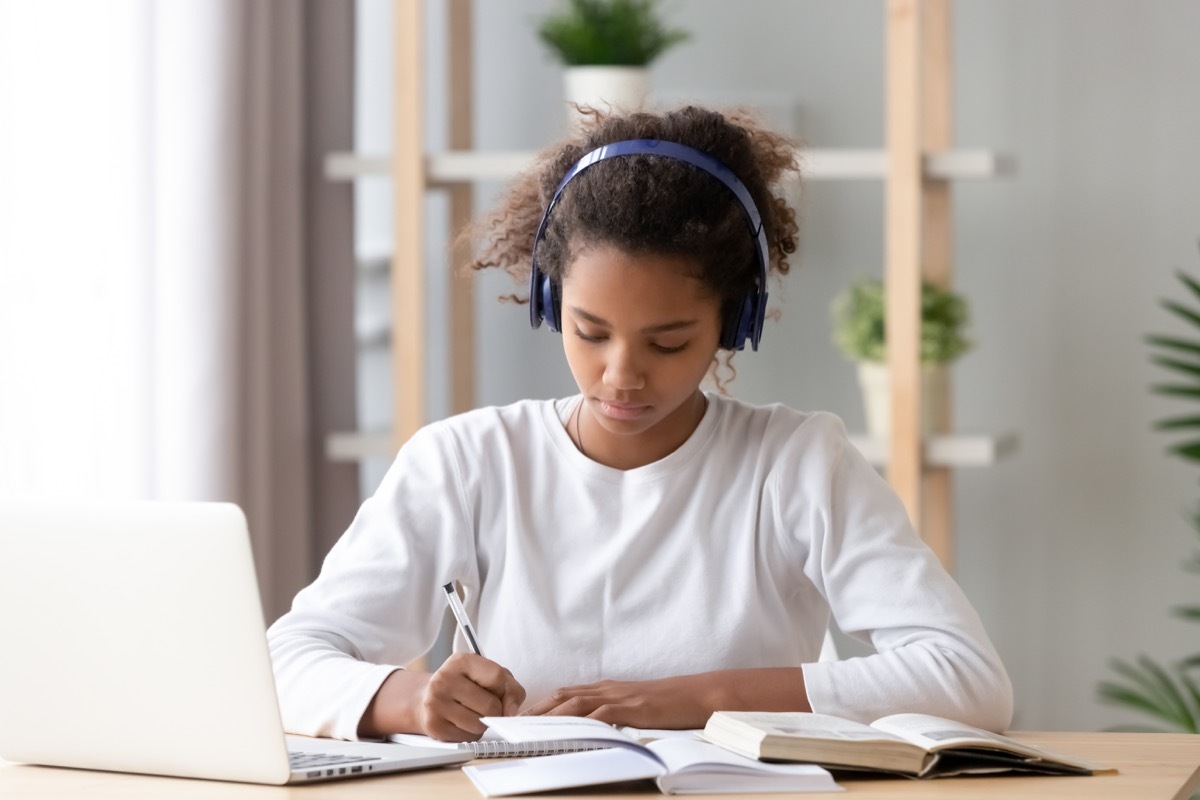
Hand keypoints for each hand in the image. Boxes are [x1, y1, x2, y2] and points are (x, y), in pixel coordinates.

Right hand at [358, 653, 525, 741]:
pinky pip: (467, 738)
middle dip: (495, 712)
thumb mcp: (487, 675)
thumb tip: (511, 711)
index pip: (497, 677)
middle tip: (484, 707)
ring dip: (482, 724)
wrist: (425, 698)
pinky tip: (460, 723)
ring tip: (471, 714)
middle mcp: (444, 679)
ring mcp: (436, 703)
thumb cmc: (464, 686)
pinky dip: (470, 734)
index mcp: (461, 661)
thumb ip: (509, 688)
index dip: (506, 692)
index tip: (502, 696)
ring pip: (480, 725)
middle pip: (490, 706)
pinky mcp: (434, 726)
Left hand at [522, 675, 716, 728]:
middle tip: (513, 724)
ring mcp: (619, 697)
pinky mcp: (631, 708)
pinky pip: (601, 715)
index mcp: (607, 689)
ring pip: (575, 703)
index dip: (542, 705)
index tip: (521, 717)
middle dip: (536, 710)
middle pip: (563, 696)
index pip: (566, 694)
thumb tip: (594, 728)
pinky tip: (569, 732)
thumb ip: (613, 713)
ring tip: (529, 729)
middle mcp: (607, 689)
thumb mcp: (635, 707)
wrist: (695, 694)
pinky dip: (582, 723)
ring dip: (550, 715)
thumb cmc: (668, 705)